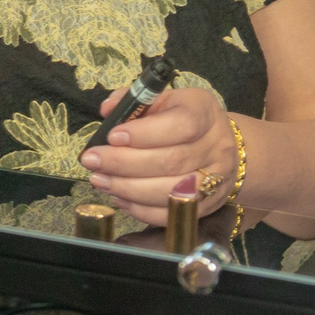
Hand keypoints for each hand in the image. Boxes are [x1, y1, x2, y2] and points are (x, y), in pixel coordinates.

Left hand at [82, 86, 234, 228]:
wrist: (221, 144)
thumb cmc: (182, 118)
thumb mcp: (162, 99)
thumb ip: (133, 101)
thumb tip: (106, 110)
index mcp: (203, 113)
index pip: (181, 125)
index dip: (144, 134)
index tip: (112, 136)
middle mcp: (215, 146)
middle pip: (171, 162)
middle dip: (124, 163)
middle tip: (93, 161)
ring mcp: (217, 179)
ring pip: (172, 192)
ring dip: (129, 188)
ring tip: (100, 181)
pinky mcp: (210, 204)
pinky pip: (174, 214)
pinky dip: (142, 210)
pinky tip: (120, 198)